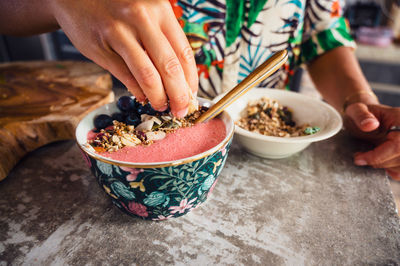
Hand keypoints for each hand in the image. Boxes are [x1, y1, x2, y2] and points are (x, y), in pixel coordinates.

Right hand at [49, 0, 197, 116]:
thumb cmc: (117, 6)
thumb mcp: (146, 11)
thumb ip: (163, 38)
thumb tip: (181, 77)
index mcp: (160, 10)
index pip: (184, 53)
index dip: (191, 80)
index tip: (192, 95)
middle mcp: (141, 19)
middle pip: (170, 67)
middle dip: (179, 95)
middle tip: (181, 110)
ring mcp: (119, 33)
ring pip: (148, 76)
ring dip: (158, 98)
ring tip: (161, 106)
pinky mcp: (100, 48)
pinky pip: (125, 77)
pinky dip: (138, 91)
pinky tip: (143, 97)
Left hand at [344, 103, 399, 179]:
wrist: (366, 119)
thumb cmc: (361, 115)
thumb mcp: (355, 110)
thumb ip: (360, 115)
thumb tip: (370, 125)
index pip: (397, 145)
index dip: (378, 156)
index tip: (359, 158)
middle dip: (378, 161)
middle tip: (360, 158)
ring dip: (383, 166)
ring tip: (368, 157)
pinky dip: (390, 170)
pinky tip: (380, 161)